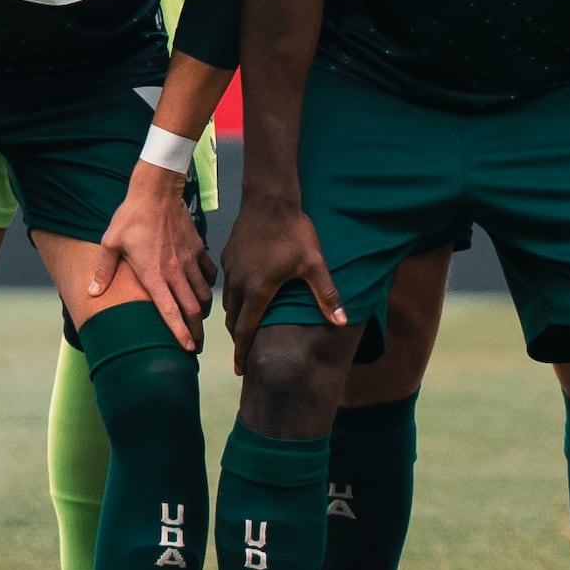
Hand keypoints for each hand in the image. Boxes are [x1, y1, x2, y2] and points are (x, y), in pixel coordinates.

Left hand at [92, 166, 209, 349]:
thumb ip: (104, 271)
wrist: (157, 190)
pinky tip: (203, 291)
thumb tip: (92, 294)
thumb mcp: (111, 243)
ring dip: (202, 312)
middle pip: (192, 309)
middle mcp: (175, 271)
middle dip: (196, 332)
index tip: (186, 349)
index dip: (178, 332)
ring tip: (198, 323)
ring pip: (203, 294)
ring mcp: (189, 260)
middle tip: (196, 347)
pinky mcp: (198, 249)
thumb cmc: (132, 216)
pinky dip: (208, 286)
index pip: (169, 310)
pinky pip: (209, 274)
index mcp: (153, 274)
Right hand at [217, 197, 341, 342]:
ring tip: (244, 329)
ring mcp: (230, 269)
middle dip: (238, 340)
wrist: (270, 200)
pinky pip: (227, 284)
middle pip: (233, 320)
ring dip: (235, 318)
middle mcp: (239, 283)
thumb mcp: (314, 265)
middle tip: (244, 355)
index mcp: (258, 290)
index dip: (242, 352)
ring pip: (228, 303)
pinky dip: (234, 298)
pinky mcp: (227, 256)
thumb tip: (342, 322)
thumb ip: (326, 295)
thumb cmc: (295, 233)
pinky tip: (244, 296)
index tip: (241, 370)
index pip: (245, 330)